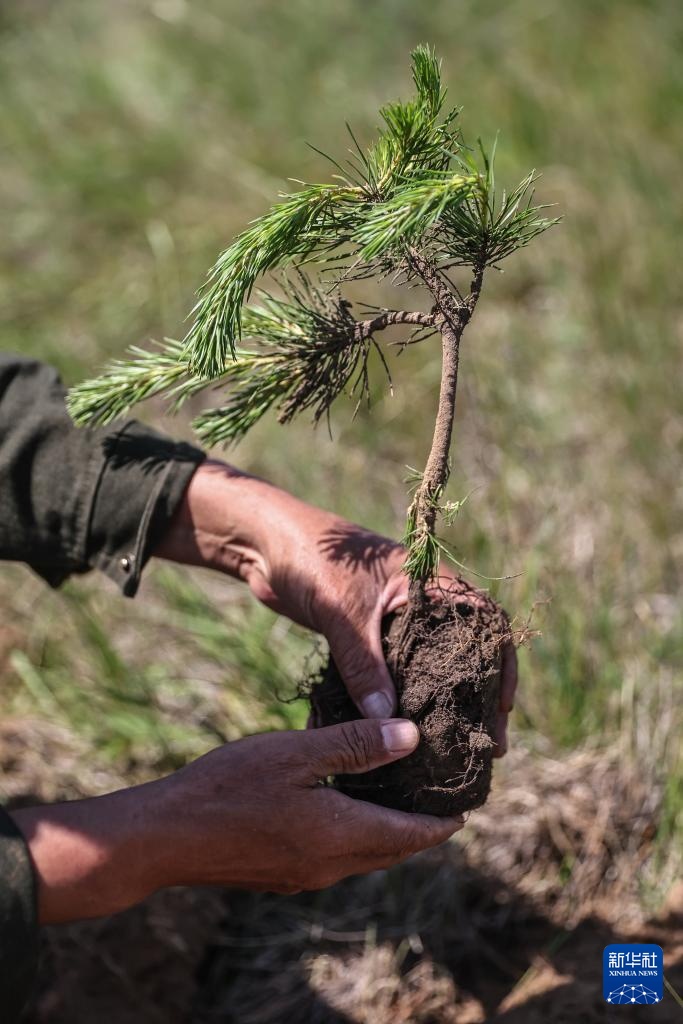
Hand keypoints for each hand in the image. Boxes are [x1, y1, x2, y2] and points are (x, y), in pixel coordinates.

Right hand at [13, 719, 461, 923]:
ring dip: (391, 831)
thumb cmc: (229, 787)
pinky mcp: (284, 873)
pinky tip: (348, 805)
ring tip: (403, 797)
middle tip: (444, 799)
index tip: (468, 804)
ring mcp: (306, 874)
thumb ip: (355, 745)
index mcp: (340, 834)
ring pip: (367, 854)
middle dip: (423, 829)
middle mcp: (331, 864)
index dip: (443, 821)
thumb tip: (411, 737)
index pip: (412, 835)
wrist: (166, 837)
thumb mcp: (297, 753)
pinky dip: (360, 834)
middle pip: (394, 850)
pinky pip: (340, 856)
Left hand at [156, 461, 516, 750]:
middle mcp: (417, 603)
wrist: (262, 541)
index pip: (484, 620)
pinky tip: (401, 733)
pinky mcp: (363, 637)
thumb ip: (362, 665)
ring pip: (427, 666)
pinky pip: (391, 673)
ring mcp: (390, 621)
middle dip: (476, 696)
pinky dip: (400, 700)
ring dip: (440, 704)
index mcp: (426, 583)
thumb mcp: (342, 612)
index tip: (501, 706)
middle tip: (486, 744)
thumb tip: (386, 721)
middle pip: (462, 652)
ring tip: (453, 749)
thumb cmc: (311, 558)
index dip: (502, 661)